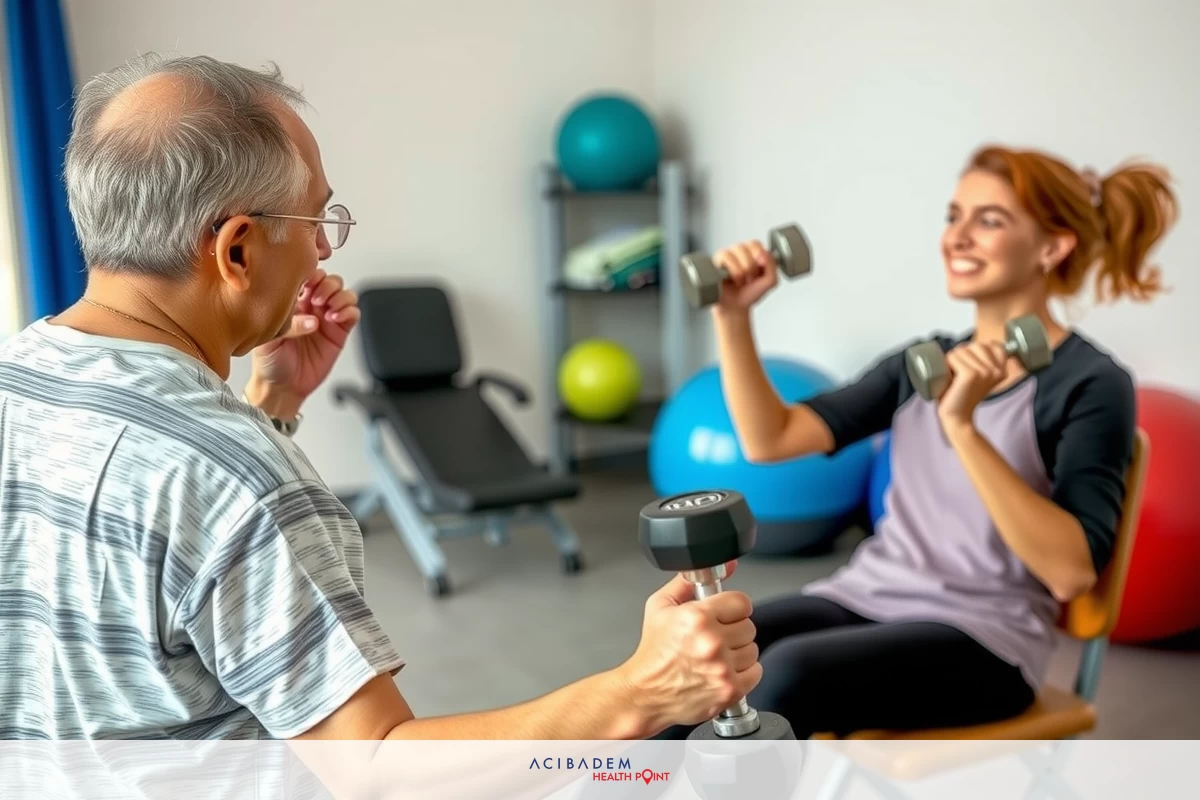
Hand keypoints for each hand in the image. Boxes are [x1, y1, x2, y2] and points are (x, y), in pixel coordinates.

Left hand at [247, 269, 360, 416]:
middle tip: (317, 299)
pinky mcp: (339, 332)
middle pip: (330, 280)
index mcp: (292, 301)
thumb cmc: (269, 361)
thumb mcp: (269, 338)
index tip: (308, 282)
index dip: (311, 274)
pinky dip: (349, 311)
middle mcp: (311, 306)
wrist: (281, 387)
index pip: (307, 276)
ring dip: (340, 296)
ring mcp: (327, 318)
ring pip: (344, 293)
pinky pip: (353, 314)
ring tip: (328, 310)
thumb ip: (290, 324)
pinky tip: (336, 319)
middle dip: (327, 285)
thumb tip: (311, 318)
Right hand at [618, 565, 761, 733]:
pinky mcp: (730, 689)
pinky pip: (755, 672)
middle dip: (732, 630)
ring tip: (716, 655)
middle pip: (748, 626)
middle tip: (713, 637)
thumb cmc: (653, 652)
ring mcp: (722, 668)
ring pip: (753, 649)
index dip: (731, 607)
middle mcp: (712, 642)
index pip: (741, 602)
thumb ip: (688, 581)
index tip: (722, 615)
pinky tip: (722, 670)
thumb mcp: (661, 606)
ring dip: (738, 652)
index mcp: (697, 617)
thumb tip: (723, 565)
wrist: (646, 693)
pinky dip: (742, 672)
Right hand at [713, 240, 778, 312]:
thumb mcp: (771, 281)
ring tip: (741, 281)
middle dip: (751, 266)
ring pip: (737, 249)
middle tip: (750, 278)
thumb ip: (773, 265)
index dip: (759, 253)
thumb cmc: (750, 294)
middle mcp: (739, 252)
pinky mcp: (716, 261)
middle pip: (747, 245)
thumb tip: (763, 252)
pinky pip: (725, 255)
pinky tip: (732, 279)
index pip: (755, 243)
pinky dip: (732, 270)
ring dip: (742, 270)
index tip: (761, 266)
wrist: (735, 307)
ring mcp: (727, 256)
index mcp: (753, 254)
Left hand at [937, 340, 1009, 432]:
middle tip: (959, 374)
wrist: (957, 418)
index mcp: (1002, 371)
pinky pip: (953, 357)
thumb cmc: (963, 395)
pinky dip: (946, 364)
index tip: (971, 367)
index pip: (993, 345)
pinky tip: (949, 376)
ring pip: (962, 350)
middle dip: (962, 354)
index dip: (976, 352)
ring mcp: (985, 372)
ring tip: (954, 377)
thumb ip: (986, 362)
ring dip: (952, 360)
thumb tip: (983, 343)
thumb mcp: (981, 377)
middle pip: (975, 345)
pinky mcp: (970, 375)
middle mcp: (997, 370)